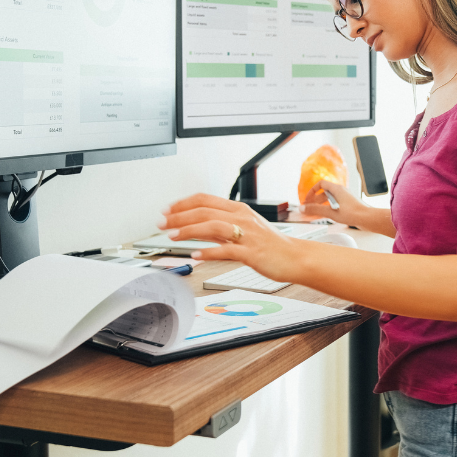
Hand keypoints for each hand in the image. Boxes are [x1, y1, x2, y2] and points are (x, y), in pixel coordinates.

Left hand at [158, 193, 301, 281]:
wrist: (295, 257)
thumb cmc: (271, 244)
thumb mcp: (245, 228)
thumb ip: (221, 226)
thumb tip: (196, 226)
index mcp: (238, 209)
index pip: (205, 199)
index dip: (182, 203)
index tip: (166, 210)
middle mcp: (241, 218)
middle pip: (204, 211)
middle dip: (179, 216)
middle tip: (161, 223)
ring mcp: (247, 234)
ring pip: (212, 226)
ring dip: (189, 230)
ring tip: (172, 236)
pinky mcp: (251, 252)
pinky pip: (226, 250)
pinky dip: (209, 252)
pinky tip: (196, 255)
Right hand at [300, 180, 363, 225]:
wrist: (368, 219)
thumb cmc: (354, 213)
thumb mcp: (331, 213)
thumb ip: (316, 210)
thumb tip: (304, 208)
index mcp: (337, 189)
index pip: (321, 184)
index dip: (312, 191)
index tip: (307, 199)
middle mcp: (341, 192)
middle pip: (324, 192)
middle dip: (315, 200)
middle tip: (309, 207)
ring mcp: (345, 198)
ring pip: (329, 199)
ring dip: (321, 205)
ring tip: (315, 213)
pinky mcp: (348, 205)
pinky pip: (335, 204)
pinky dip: (328, 208)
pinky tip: (326, 216)